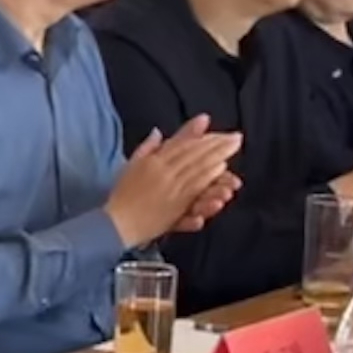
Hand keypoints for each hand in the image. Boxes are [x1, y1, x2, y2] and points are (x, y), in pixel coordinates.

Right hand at [109, 118, 242, 248]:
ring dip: (214, 165)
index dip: (205, 138)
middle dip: (217, 147)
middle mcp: (163, 174)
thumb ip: (149, 147)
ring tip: (230, 158)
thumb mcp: (133, 164)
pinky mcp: (173, 212)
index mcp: (155, 162)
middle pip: (194, 157)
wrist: (116, 221)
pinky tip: (216, 190)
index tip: (223, 134)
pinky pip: (191, 199)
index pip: (184, 146)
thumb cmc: (123, 194)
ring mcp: (170, 193)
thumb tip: (158, 131)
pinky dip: (203, 192)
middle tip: (236, 139)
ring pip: (196, 175)